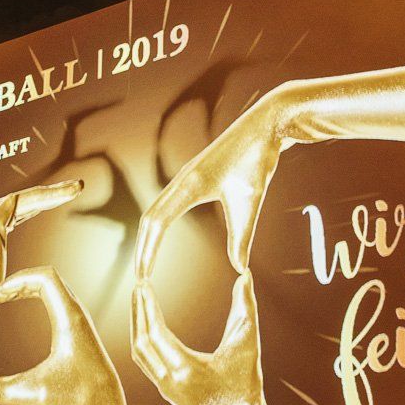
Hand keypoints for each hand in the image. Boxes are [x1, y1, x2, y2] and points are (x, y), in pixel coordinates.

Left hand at [0, 180, 84, 302]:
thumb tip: (11, 199)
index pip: (30, 198)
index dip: (53, 193)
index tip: (74, 190)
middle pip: (32, 196)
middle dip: (57, 190)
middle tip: (79, 185)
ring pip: (31, 200)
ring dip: (53, 194)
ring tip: (74, 190)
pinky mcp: (4, 224)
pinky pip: (28, 209)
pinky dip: (43, 204)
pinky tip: (53, 201)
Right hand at [0, 268, 124, 404]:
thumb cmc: (77, 399)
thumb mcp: (38, 393)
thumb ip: (7, 391)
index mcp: (70, 319)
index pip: (46, 278)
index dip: (19, 280)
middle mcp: (77, 315)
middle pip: (49, 279)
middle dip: (20, 282)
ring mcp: (79, 322)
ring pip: (54, 289)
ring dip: (29, 288)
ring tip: (5, 297)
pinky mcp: (78, 331)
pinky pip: (57, 300)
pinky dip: (39, 297)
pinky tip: (25, 308)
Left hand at [131, 272, 313, 404]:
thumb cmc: (245, 394)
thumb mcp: (248, 349)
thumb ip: (245, 311)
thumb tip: (245, 276)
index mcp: (183, 370)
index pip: (155, 331)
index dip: (147, 305)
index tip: (143, 282)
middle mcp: (167, 380)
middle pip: (140, 341)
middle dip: (137, 311)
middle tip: (138, 285)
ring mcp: (164, 388)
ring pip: (139, 353)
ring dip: (137, 325)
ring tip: (139, 302)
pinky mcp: (167, 392)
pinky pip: (146, 362)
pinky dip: (143, 340)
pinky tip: (148, 329)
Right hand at [135, 87, 288, 279]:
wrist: (264, 125)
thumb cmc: (258, 158)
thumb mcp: (252, 200)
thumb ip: (242, 236)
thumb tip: (240, 268)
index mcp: (191, 185)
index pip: (157, 223)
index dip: (148, 251)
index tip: (143, 277)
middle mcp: (182, 180)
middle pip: (149, 218)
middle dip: (142, 249)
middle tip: (141, 279)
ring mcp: (185, 178)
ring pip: (156, 210)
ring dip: (148, 238)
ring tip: (146, 264)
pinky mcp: (194, 177)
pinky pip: (167, 204)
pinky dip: (158, 225)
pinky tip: (161, 238)